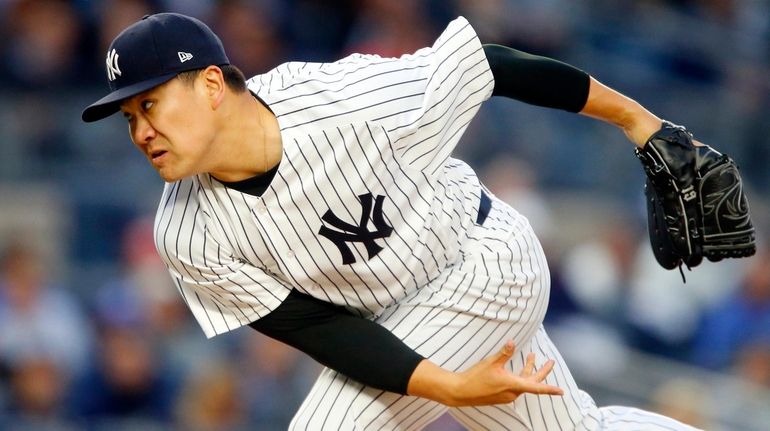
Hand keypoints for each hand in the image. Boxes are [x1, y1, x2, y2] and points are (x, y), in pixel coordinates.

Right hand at [407, 341, 562, 406]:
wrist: (461, 391)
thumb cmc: (475, 377)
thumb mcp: (491, 362)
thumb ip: (504, 352)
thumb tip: (513, 342)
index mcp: (513, 385)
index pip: (536, 387)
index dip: (550, 388)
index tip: (561, 391)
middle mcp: (512, 393)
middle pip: (532, 382)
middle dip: (541, 371)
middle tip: (550, 361)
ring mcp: (507, 396)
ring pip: (523, 383)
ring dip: (528, 370)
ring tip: (531, 356)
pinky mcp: (501, 396)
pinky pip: (515, 386)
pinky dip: (519, 376)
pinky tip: (516, 368)